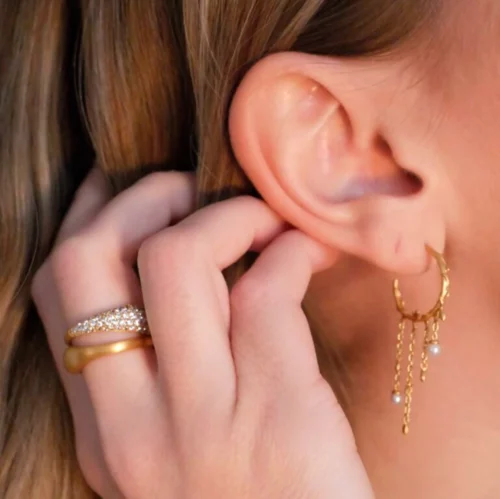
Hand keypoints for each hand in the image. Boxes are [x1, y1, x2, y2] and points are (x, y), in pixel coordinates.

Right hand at [32, 170, 373, 497]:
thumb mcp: (180, 440)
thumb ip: (165, 365)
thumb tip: (180, 256)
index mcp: (106, 424)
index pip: (59, 290)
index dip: (86, 215)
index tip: (120, 180)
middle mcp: (135, 420)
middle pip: (90, 259)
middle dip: (143, 197)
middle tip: (195, 189)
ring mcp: (202, 416)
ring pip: (178, 257)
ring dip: (230, 214)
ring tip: (267, 222)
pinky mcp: (276, 410)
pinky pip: (267, 288)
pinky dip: (294, 250)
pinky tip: (313, 255)